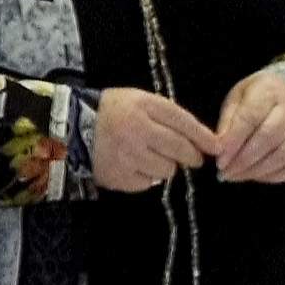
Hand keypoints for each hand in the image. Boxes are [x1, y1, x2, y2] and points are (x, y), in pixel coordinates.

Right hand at [94, 87, 219, 192]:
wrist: (68, 127)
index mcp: (142, 106)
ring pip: (168, 170)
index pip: (184, 123)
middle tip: (188, 156)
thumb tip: (206, 142)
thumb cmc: (111, 112)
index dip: (204, 137)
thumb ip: (170, 117)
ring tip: (150, 157)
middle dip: (190, 155)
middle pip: (181, 150)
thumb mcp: (139, 101)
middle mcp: (136, 130)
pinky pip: (148, 183)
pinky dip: (146, 176)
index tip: (216, 148)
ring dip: (166, 165)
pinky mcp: (118, 177)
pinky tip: (133, 165)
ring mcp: (127, 156)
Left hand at [214, 70, 284, 184]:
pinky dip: (274, 176)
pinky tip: (254, 176)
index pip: (251, 118)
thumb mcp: (234, 100)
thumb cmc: (253, 98)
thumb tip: (219, 149)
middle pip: (269, 138)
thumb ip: (227, 122)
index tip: (219, 158)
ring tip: (235, 175)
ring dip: (257, 170)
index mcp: (269, 92)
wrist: (282, 94)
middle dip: (244, 159)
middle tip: (225, 171)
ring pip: (284, 155)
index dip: (234, 141)